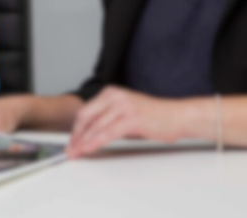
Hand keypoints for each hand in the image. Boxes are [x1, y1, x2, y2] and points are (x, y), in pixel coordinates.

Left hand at [66, 86, 186, 157]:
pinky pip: (108, 132)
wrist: (176, 116)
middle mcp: (115, 96)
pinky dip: (96, 142)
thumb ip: (108, 120)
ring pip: (95, 126)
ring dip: (83, 142)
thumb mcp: (125, 114)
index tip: (71, 142)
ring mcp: (123, 106)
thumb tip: (90, 134)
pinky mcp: (131, 118)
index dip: (75, 129)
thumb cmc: (154, 117)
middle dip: (76, 136)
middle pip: (86, 118)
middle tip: (70, 150)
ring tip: (76, 153)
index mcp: (111, 93)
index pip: (85, 112)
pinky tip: (89, 149)